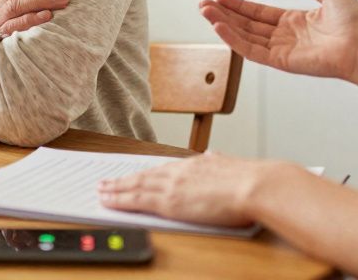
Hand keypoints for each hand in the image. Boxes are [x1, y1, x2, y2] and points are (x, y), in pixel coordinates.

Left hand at [97, 152, 272, 226]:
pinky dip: (119, 200)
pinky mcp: (168, 201)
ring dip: (115, 189)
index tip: (133, 175)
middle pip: (143, 176)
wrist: (256, 185)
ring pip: (135, 186)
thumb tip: (211, 156)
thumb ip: (217, 162)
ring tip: (101, 191)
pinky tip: (107, 201)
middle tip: (106, 182)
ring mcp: (172, 185)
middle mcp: (179, 171)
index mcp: (194, 164)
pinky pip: (136, 200)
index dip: (144, 173)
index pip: (162, 169)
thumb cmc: (251, 180)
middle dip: (123, 179)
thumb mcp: (230, 165)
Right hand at [199, 0, 357, 81]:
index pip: (259, 13)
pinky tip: (219, 27)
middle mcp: (286, 36)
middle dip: (224, 14)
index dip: (239, 6)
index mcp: (296, 22)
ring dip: (223, 25)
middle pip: (247, 25)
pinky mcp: (281, 62)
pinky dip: (234, 40)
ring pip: (245, 36)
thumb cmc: (355, 23)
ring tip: (205, 12)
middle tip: (203, 5)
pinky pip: (252, 50)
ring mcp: (282, 50)